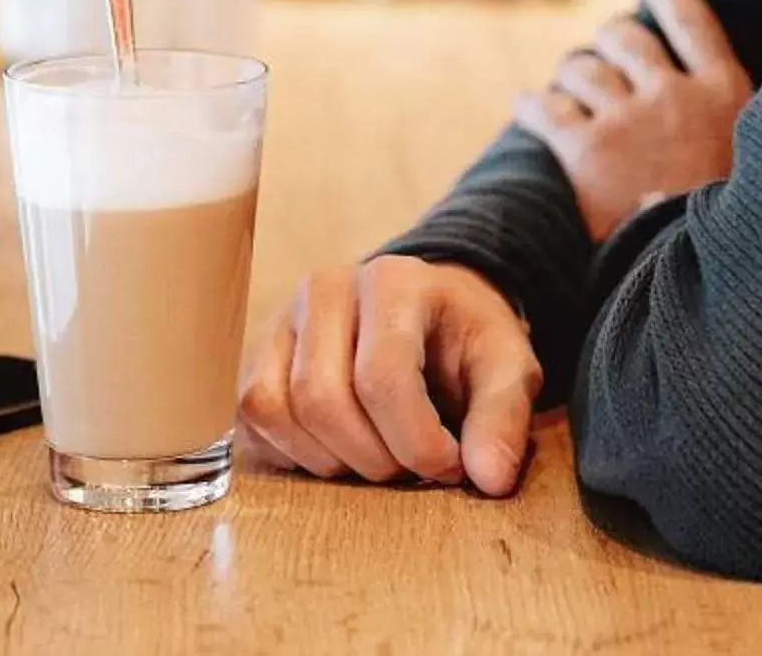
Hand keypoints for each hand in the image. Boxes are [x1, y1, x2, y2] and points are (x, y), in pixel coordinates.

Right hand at [236, 255, 540, 494]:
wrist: (429, 312)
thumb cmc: (466, 341)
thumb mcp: (508, 368)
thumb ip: (503, 418)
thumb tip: (490, 479)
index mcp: (393, 282)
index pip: (381, 376)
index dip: (415, 441)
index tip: (449, 467)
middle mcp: (325, 288)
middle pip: (322, 399)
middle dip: (373, 458)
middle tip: (412, 468)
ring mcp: (283, 319)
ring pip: (278, 410)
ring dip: (333, 462)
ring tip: (379, 457)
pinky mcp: (259, 354)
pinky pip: (254, 417)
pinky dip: (295, 454)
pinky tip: (341, 451)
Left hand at [510, 0, 751, 239]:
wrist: (705, 282)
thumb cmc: (739, 231)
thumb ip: (736, 127)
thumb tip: (718, 103)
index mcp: (725, 95)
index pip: (693, 21)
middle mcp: (674, 95)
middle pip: (625, 39)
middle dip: (607, 43)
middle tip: (602, 57)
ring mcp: (628, 120)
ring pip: (581, 70)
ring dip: (571, 77)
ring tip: (567, 90)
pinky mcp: (586, 151)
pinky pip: (545, 109)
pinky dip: (532, 105)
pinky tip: (525, 105)